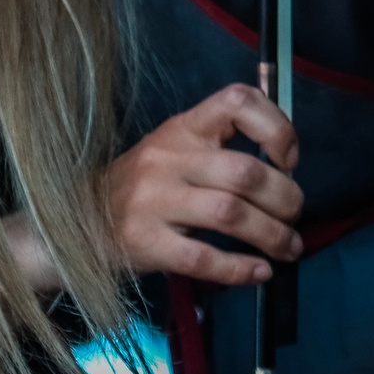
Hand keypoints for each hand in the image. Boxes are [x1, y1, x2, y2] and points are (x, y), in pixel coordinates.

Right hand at [99, 83, 303, 285]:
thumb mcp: (175, 150)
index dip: (275, 127)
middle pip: (245, 172)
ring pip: (231, 215)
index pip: (236, 102)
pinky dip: (242, 269)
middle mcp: (168, 159)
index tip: (287, 159)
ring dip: (272, 235)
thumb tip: (286, 168)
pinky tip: (260, 272)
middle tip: (294, 216)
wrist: (80, 220)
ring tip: (288, 247)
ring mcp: (154, 201)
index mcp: (182, 128)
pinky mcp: (146, 243)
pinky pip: (205, 258)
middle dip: (285, 199)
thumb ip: (221, 149)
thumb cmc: (143, 185)